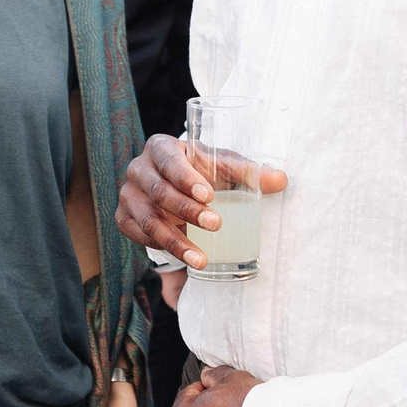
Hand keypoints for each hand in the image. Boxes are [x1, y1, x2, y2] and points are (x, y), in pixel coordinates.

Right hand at [117, 134, 288, 272]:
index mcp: (161, 147)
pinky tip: (184, 257)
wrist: (176, 187)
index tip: (209, 195)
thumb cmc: (202, 171)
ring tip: (201, 258)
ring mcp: (129, 195)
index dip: (186, 178)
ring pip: (148, 219)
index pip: (169, 160)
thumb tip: (281, 180)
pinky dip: (161, 247)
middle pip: (158, 191)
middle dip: (187, 211)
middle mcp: (139, 169)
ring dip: (175, 241)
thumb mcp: (223, 166)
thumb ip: (249, 171)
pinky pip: (139, 235)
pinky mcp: (125, 218)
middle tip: (216, 224)